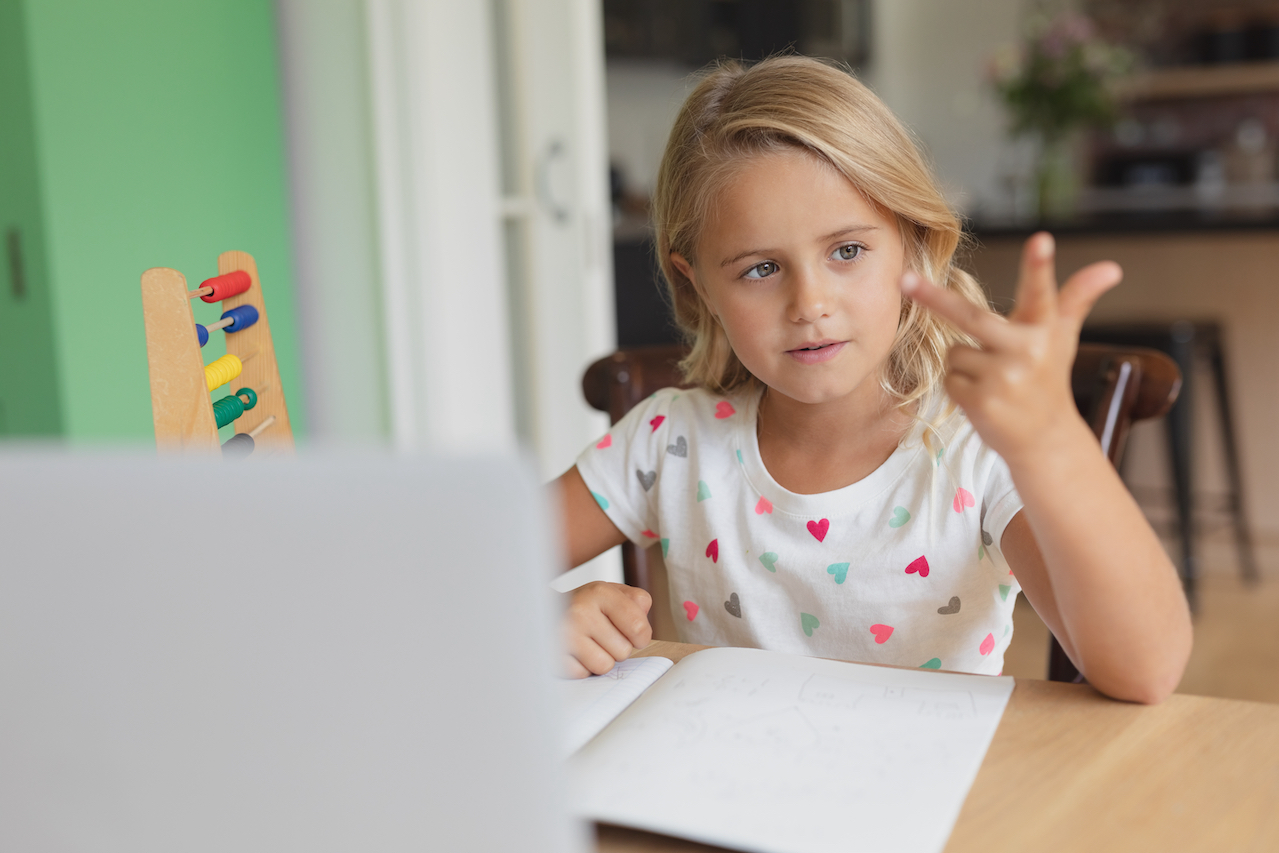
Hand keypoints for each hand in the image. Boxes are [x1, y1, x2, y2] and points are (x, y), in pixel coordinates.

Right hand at [562, 581, 652, 677]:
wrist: (543, 610)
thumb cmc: (585, 606)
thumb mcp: (612, 593)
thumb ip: (636, 602)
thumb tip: (642, 626)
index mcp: (600, 593)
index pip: (638, 627)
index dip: (640, 636)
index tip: (631, 633)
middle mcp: (580, 611)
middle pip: (623, 651)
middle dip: (616, 647)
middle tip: (600, 635)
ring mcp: (564, 634)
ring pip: (604, 666)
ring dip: (599, 659)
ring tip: (587, 644)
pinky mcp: (553, 655)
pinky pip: (583, 674)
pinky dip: (581, 667)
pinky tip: (573, 652)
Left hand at [899, 232, 1121, 463]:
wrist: (1045, 439)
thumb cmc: (1048, 378)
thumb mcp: (1062, 336)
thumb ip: (1078, 298)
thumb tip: (1112, 267)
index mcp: (1044, 329)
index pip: (1041, 292)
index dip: (1040, 266)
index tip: (1041, 239)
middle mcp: (1026, 351)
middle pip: (970, 316)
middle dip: (933, 297)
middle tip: (903, 279)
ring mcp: (1004, 379)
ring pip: (954, 353)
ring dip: (966, 364)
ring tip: (995, 381)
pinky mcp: (982, 402)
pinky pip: (949, 378)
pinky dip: (960, 387)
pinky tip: (985, 398)